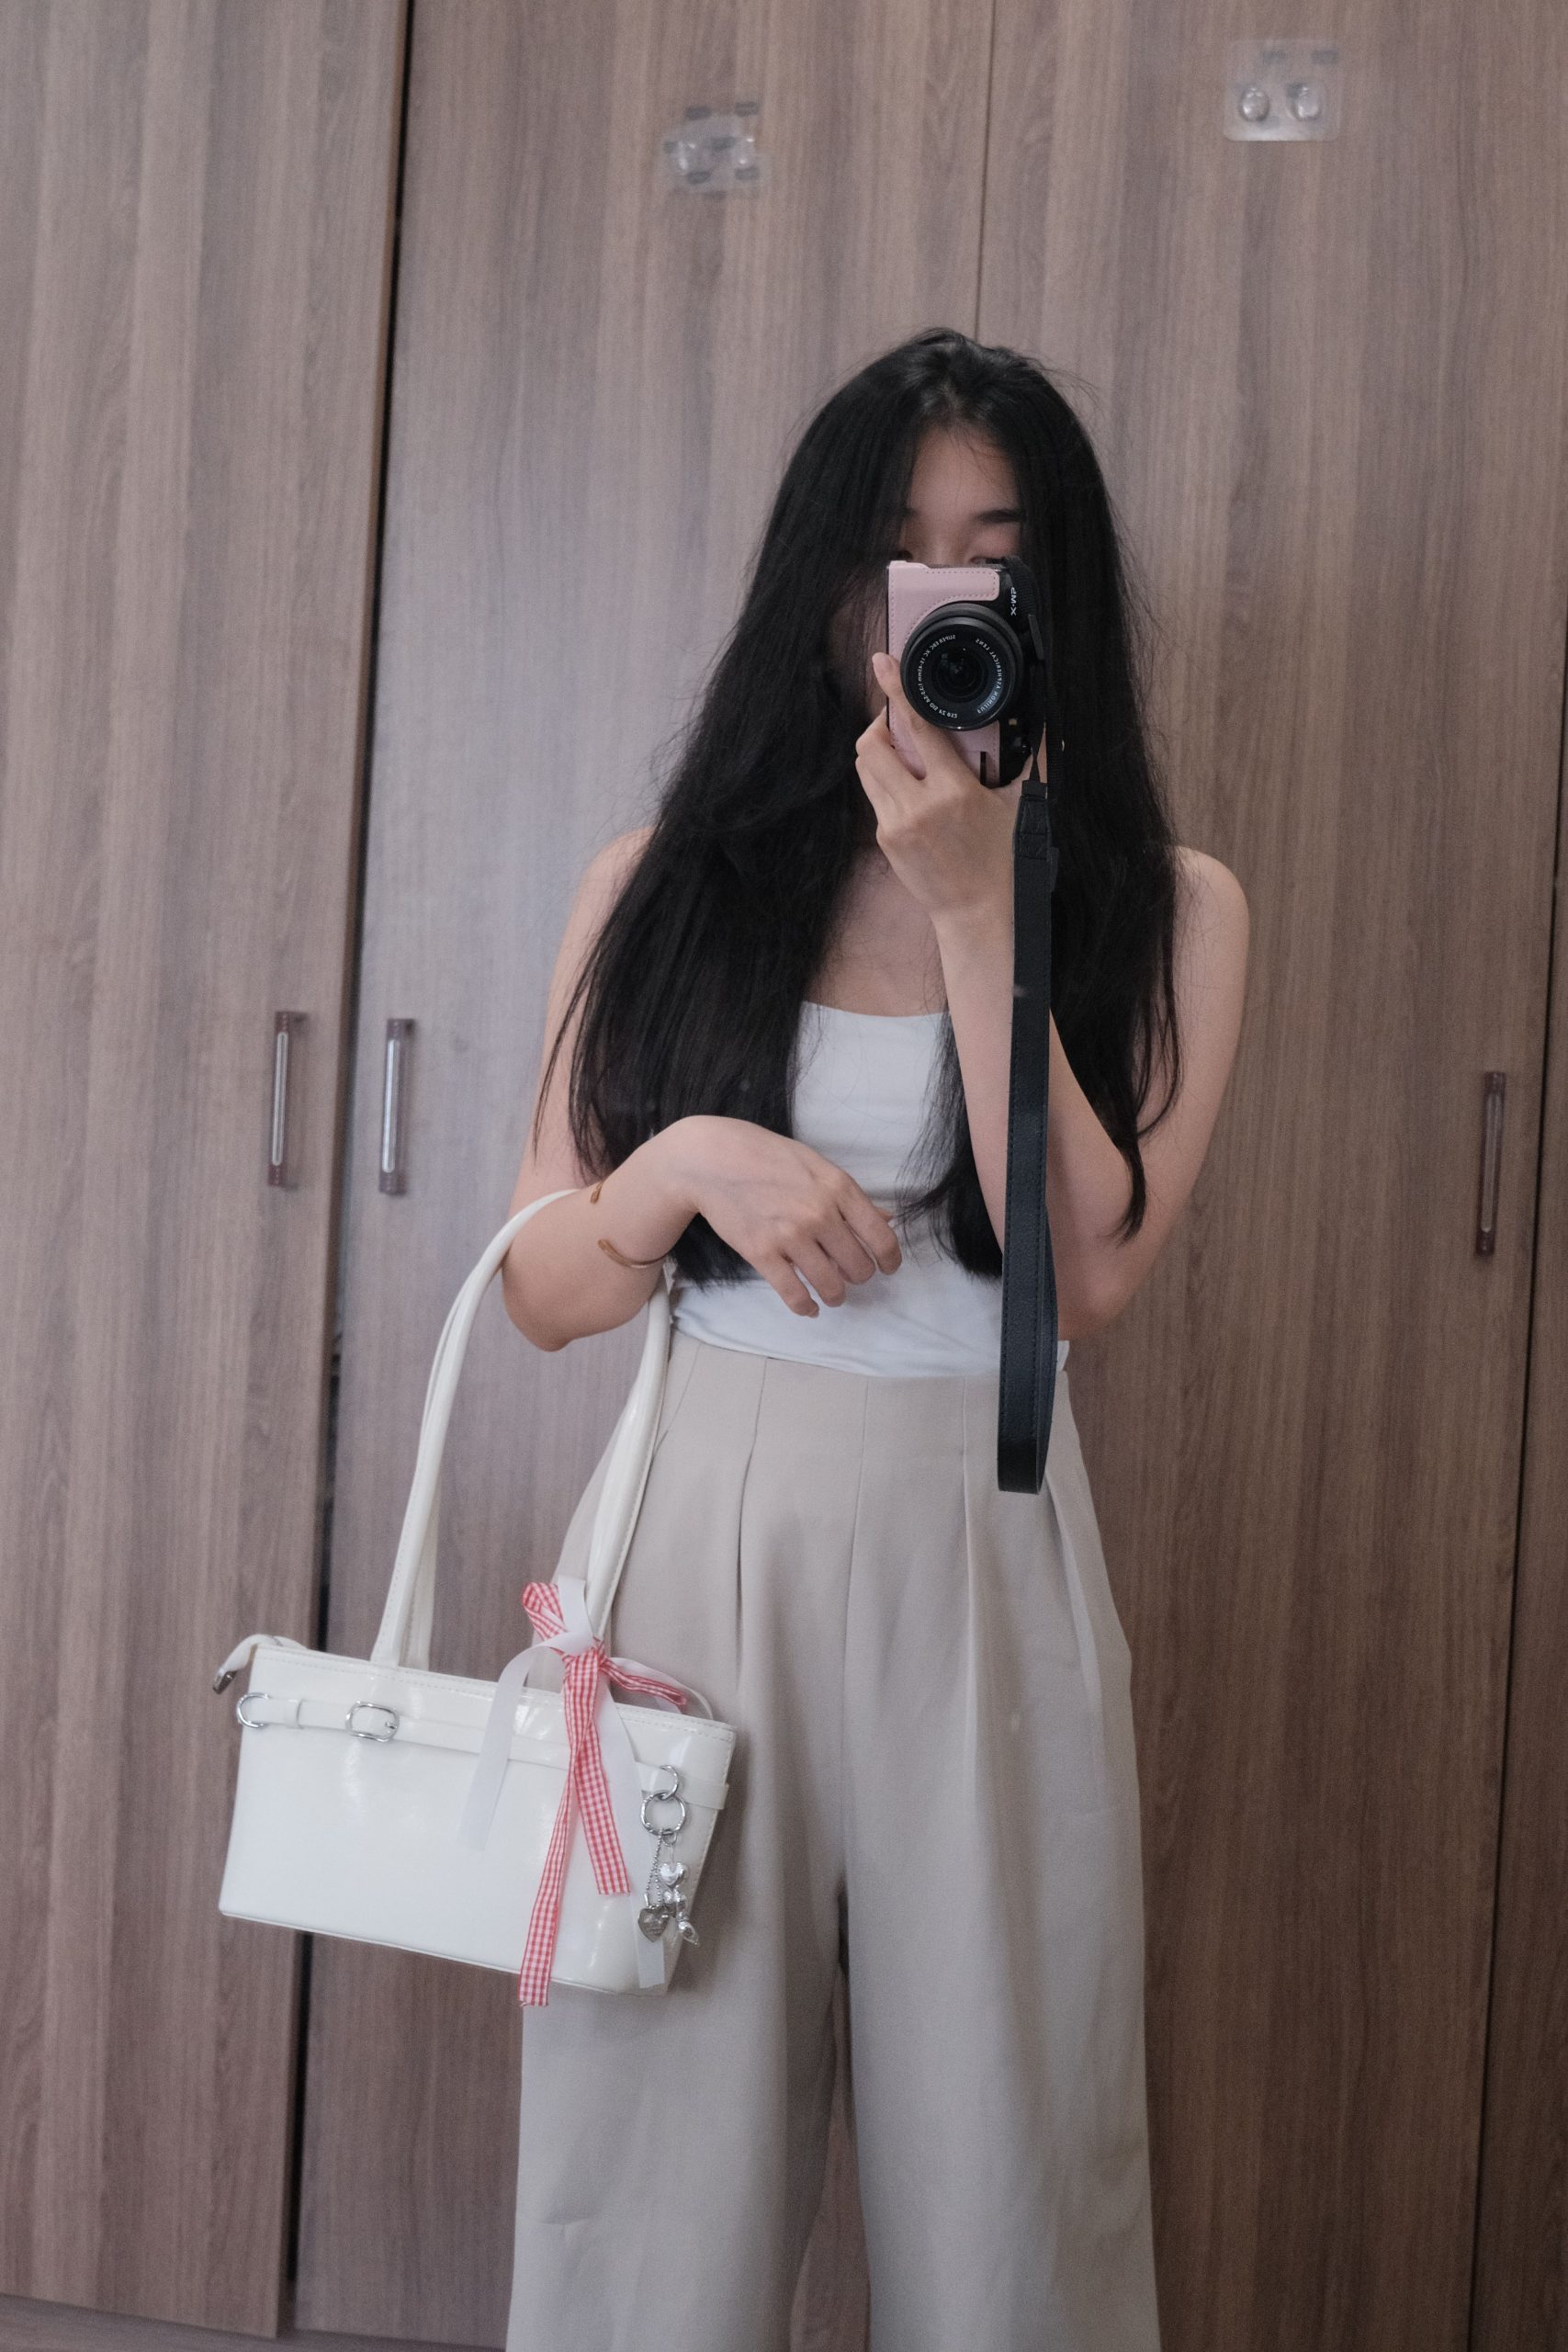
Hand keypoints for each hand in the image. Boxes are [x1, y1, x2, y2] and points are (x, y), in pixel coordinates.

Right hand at [654, 1116, 901, 1316]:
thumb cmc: (766, 1156)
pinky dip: (806, 1308)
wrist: (711, 1158)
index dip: (889, 1259)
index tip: (887, 1267)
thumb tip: (887, 1218)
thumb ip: (850, 1195)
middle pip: (858, 1267)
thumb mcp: (815, 1165)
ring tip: (832, 1294)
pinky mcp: (762, 1254)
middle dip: (858, 1276)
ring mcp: (790, 1235)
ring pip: (831, 1286)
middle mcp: (820, 1213)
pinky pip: (794, 1295)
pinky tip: (809, 1308)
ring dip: (835, 1295)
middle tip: (849, 1274)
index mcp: (839, 1188)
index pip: (881, 1236)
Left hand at [853, 649, 1023, 924]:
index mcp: (953, 792)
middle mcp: (917, 807)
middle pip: (872, 744)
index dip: (895, 690)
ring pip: (866, 768)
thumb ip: (1030, 758)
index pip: (917, 728)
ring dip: (879, 751)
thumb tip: (1046, 723)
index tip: (882, 663)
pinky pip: (875, 796)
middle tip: (900, 722)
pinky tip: (911, 788)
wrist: (981, 913)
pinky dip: (886, 782)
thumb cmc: (1006, 860)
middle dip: (881, 724)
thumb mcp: (1022, 805)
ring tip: (905, 753)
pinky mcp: (886, 840)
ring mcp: (896, 825)